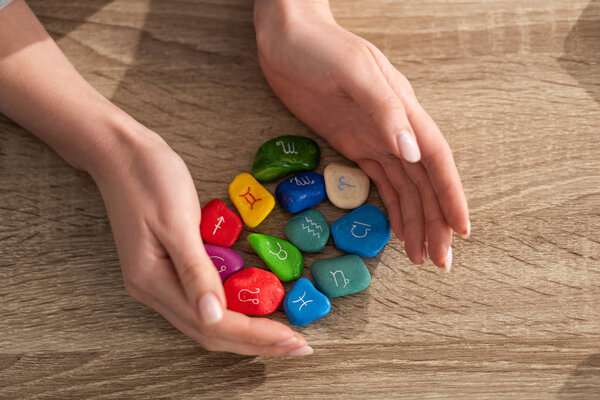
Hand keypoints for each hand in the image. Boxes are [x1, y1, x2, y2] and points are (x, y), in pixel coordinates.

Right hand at [91, 123, 310, 355]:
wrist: (121, 152)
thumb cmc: (149, 177)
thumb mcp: (176, 220)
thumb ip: (195, 270)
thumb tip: (213, 316)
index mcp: (153, 280)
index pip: (215, 324)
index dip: (257, 335)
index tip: (294, 339)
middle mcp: (154, 289)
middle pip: (212, 332)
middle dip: (257, 342)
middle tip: (299, 346)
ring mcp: (158, 281)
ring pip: (207, 322)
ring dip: (246, 332)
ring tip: (282, 335)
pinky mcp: (166, 268)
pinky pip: (203, 301)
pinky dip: (232, 311)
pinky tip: (253, 309)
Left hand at [254, 0, 469, 270]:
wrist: (286, 37)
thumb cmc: (320, 48)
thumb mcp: (354, 74)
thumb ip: (385, 112)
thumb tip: (412, 152)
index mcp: (403, 110)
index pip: (436, 159)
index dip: (450, 195)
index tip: (461, 230)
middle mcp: (395, 129)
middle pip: (424, 182)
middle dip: (435, 220)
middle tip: (440, 261)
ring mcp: (374, 138)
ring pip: (404, 188)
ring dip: (414, 221)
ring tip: (420, 255)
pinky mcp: (352, 144)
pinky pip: (379, 183)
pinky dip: (390, 207)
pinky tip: (397, 228)